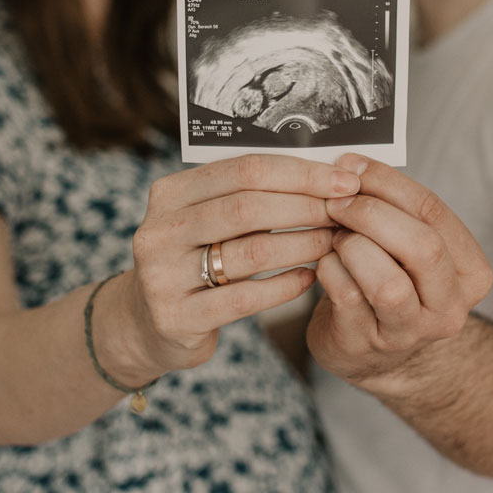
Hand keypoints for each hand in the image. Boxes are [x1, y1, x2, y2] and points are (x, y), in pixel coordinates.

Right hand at [116, 153, 361, 379]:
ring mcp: (163, 276)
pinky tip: (309, 279)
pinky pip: (244, 298)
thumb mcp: (206, 221)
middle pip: (247, 206)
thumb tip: (323, 172)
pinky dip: (284, 286)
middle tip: (345, 211)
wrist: (147, 323)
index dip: (300, 173)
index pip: (244, 169)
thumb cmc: (195, 261)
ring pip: (251, 251)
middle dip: (306, 206)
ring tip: (333, 242)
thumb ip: (247, 196)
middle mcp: (159, 230)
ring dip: (303, 245)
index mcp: (169, 193)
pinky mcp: (176, 317)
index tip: (343, 179)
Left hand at [306, 155, 492, 386]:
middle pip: (422, 247)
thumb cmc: (389, 281)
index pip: (434, 212)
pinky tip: (325, 263)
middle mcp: (449, 306)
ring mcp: (409, 332)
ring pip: (387, 283)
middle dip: (372, 214)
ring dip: (352, 248)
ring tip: (336, 239)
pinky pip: (347, 298)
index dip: (388, 183)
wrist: (372, 353)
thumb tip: (350, 165)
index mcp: (471, 272)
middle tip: (337, 202)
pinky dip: (329, 270)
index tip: (351, 165)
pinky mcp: (366, 345)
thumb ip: (394, 209)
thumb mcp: (407, 246)